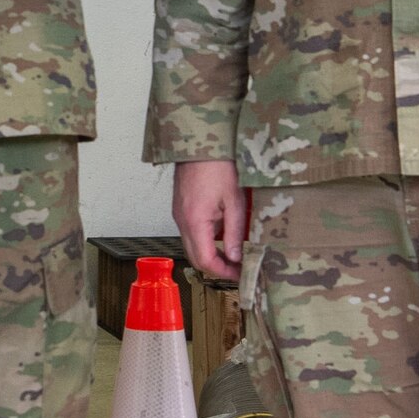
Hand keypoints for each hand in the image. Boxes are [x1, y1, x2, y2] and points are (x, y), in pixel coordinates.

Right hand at [173, 158, 245, 274]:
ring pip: (192, 247)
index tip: (240, 273)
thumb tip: (235, 257)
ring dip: (210, 255)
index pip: (206, 261)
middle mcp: (182, 222)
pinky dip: (205, 241)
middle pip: (196, 258)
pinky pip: (190, 234)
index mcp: (195, 222)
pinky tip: (222, 234)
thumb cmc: (217, 166)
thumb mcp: (234, 201)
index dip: (224, 272)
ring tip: (233, 253)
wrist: (198, 144)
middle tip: (238, 268)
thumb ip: (234, 232)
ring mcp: (179, 216)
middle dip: (217, 267)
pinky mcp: (180, 209)